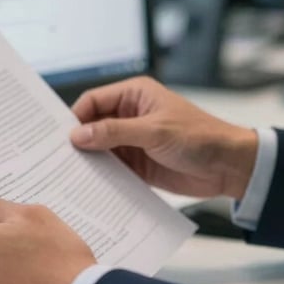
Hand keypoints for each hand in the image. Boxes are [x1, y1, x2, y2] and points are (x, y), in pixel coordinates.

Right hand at [71, 76, 257, 199]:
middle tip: (55, 159)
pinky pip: (112, 168)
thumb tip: (79, 135)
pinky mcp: (138, 164)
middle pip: (93, 125)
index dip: (76, 117)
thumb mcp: (155, 131)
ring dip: (88, 161)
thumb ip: (115, 133)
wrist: (228, 166)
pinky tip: (87, 188)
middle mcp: (130, 115)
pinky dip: (101, 177)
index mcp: (134, 95)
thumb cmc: (198, 137)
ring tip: (66, 177)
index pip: (94, 101)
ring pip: (100, 148)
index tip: (58, 138)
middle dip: (78, 140)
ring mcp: (133, 140)